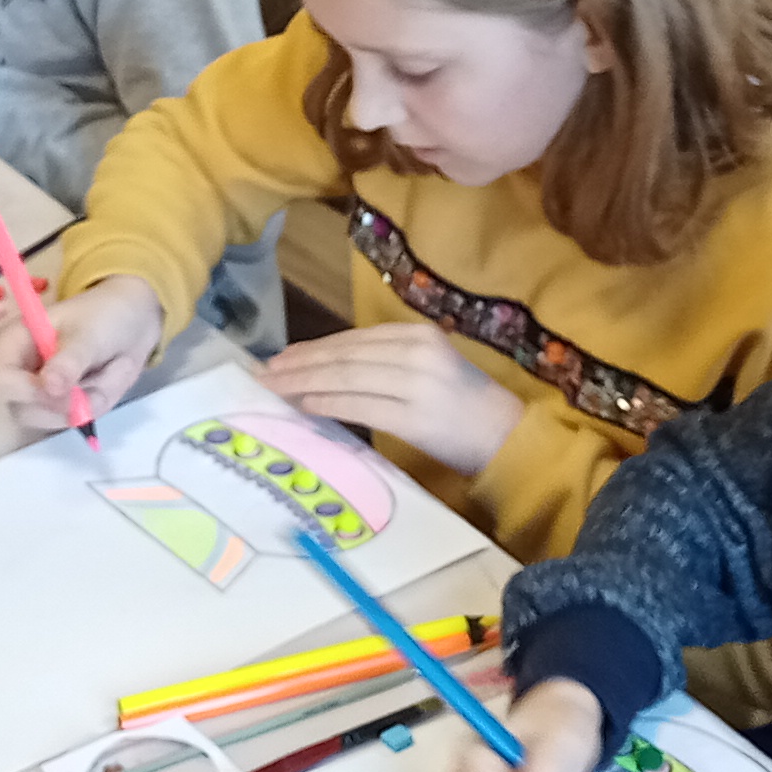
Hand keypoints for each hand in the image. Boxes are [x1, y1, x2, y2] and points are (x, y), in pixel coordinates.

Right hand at [1, 276, 162, 431]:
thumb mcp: (89, 334)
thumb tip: (48, 387)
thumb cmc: (102, 317)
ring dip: (83, 404)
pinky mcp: (57, 405)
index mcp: (11, 344)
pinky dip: (92, 407)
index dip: (28, 393)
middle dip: (63, 405)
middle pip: (22, 411)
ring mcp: (37, 392)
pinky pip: (71, 421)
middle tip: (95, 387)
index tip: (63, 390)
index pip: (0, 383)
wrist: (131, 323)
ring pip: (50, 419)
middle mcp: (17, 372)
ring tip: (103, 374)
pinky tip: (102, 382)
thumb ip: (68, 361)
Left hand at [261, 322, 523, 474]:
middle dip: (301, 363)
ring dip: (305, 382)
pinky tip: (304, 405)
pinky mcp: (415, 417)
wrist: (506, 436)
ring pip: (347, 377)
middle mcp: (417, 353)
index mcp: (420, 335)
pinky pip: (361, 407)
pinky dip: (329, 404)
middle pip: (346, 355)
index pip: (356, 339)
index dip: (316, 346)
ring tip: (276, 387)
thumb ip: (388, 362)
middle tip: (265, 371)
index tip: (284, 355)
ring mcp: (417, 384)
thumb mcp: (430, 367)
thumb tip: (329, 368)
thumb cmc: (464, 405)